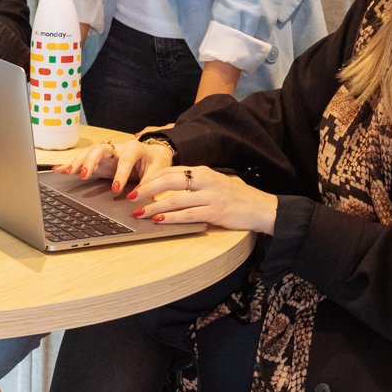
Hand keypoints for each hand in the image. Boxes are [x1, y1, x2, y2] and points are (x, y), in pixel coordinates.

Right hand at [53, 137, 171, 195]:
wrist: (152, 153)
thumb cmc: (155, 162)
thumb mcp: (157, 172)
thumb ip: (148, 184)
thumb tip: (139, 199)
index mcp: (134, 148)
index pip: (125, 160)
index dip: (120, 174)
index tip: (116, 189)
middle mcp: (117, 148)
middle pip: (100, 150)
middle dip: (91, 162)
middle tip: (85, 175)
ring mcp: (106, 154)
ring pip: (88, 153)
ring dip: (77, 163)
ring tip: (67, 172)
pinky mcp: (99, 160)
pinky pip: (83, 160)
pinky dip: (71, 164)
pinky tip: (58, 169)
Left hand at [129, 163, 277, 234]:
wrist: (261, 207)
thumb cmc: (236, 196)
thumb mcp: (214, 183)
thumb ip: (195, 183)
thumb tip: (169, 187)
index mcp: (203, 171)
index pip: (171, 171)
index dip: (151, 178)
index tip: (136, 186)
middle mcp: (205, 180)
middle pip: (169, 181)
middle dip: (146, 189)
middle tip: (130, 197)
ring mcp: (210, 196)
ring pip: (175, 199)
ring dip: (154, 206)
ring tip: (139, 212)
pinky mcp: (215, 212)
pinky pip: (188, 215)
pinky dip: (172, 217)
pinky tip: (159, 220)